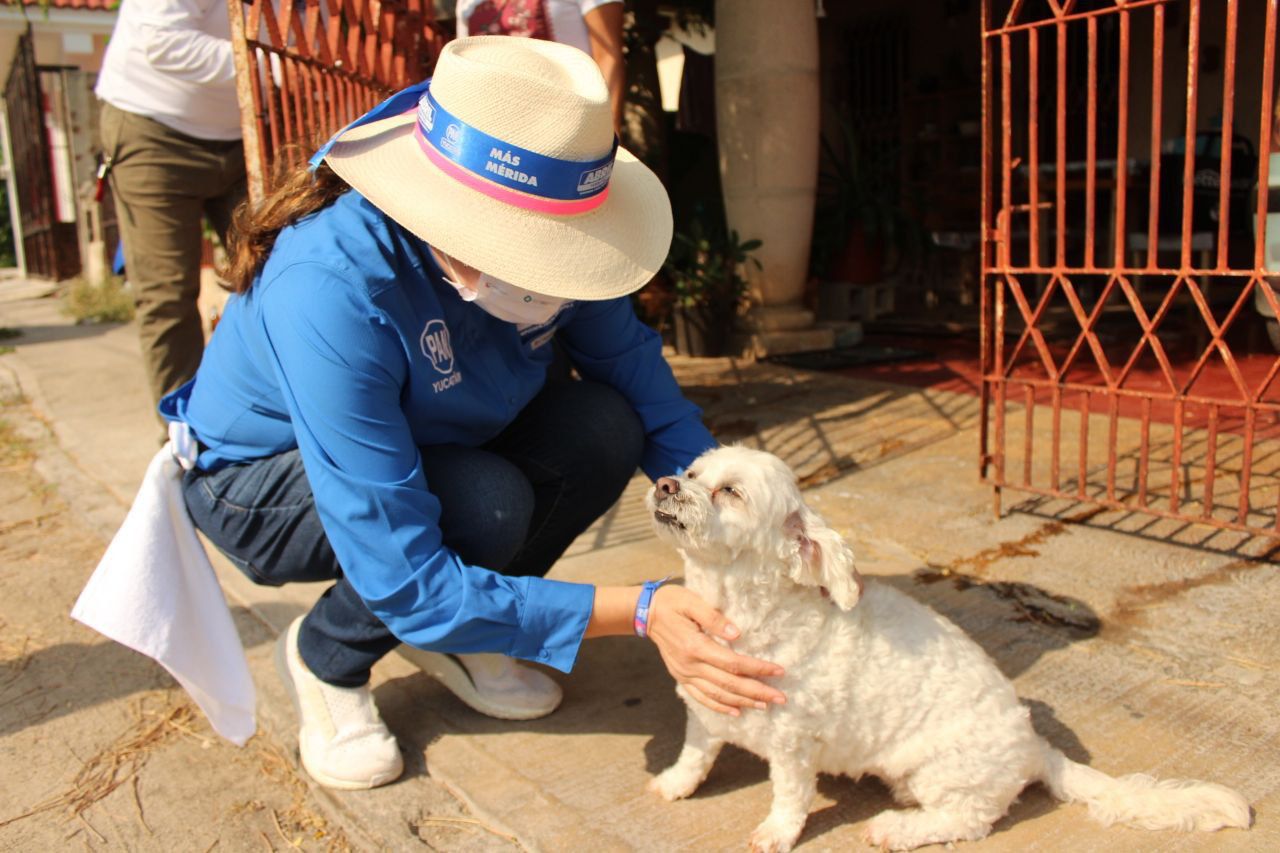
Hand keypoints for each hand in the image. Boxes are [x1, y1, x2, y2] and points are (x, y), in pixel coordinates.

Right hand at [646, 584, 785, 715]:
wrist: (645, 613)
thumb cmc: (672, 602)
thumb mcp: (692, 601)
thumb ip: (714, 618)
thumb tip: (737, 634)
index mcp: (695, 646)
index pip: (733, 663)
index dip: (757, 669)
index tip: (779, 671)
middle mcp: (690, 665)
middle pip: (729, 684)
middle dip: (757, 692)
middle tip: (781, 698)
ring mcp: (684, 674)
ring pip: (718, 694)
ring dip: (743, 702)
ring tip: (765, 706)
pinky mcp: (681, 677)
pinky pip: (702, 697)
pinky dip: (720, 707)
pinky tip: (736, 712)